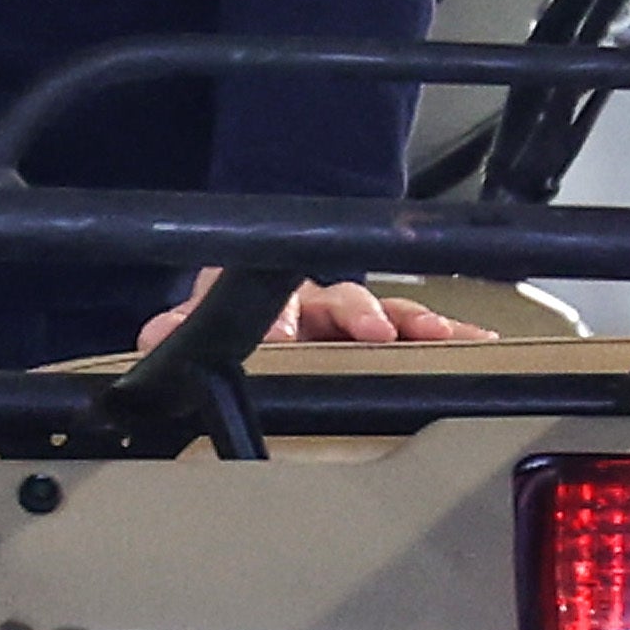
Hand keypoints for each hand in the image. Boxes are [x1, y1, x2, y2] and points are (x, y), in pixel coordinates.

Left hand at [136, 266, 497, 350]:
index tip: (287, 336)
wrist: (254, 339)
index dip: (280, 314)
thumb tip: (155, 336)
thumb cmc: (234, 333)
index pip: (272, 290)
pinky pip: (418, 331)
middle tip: (374, 333)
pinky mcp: (382, 339)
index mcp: (267, 295)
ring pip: (387, 310)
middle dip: (359, 314)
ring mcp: (351, 319)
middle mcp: (314, 299)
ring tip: (439, 333)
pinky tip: (474, 339)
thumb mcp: (195, 332)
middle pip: (342, 297)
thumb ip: (172, 332)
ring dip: (412, 321)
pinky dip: (447, 334)